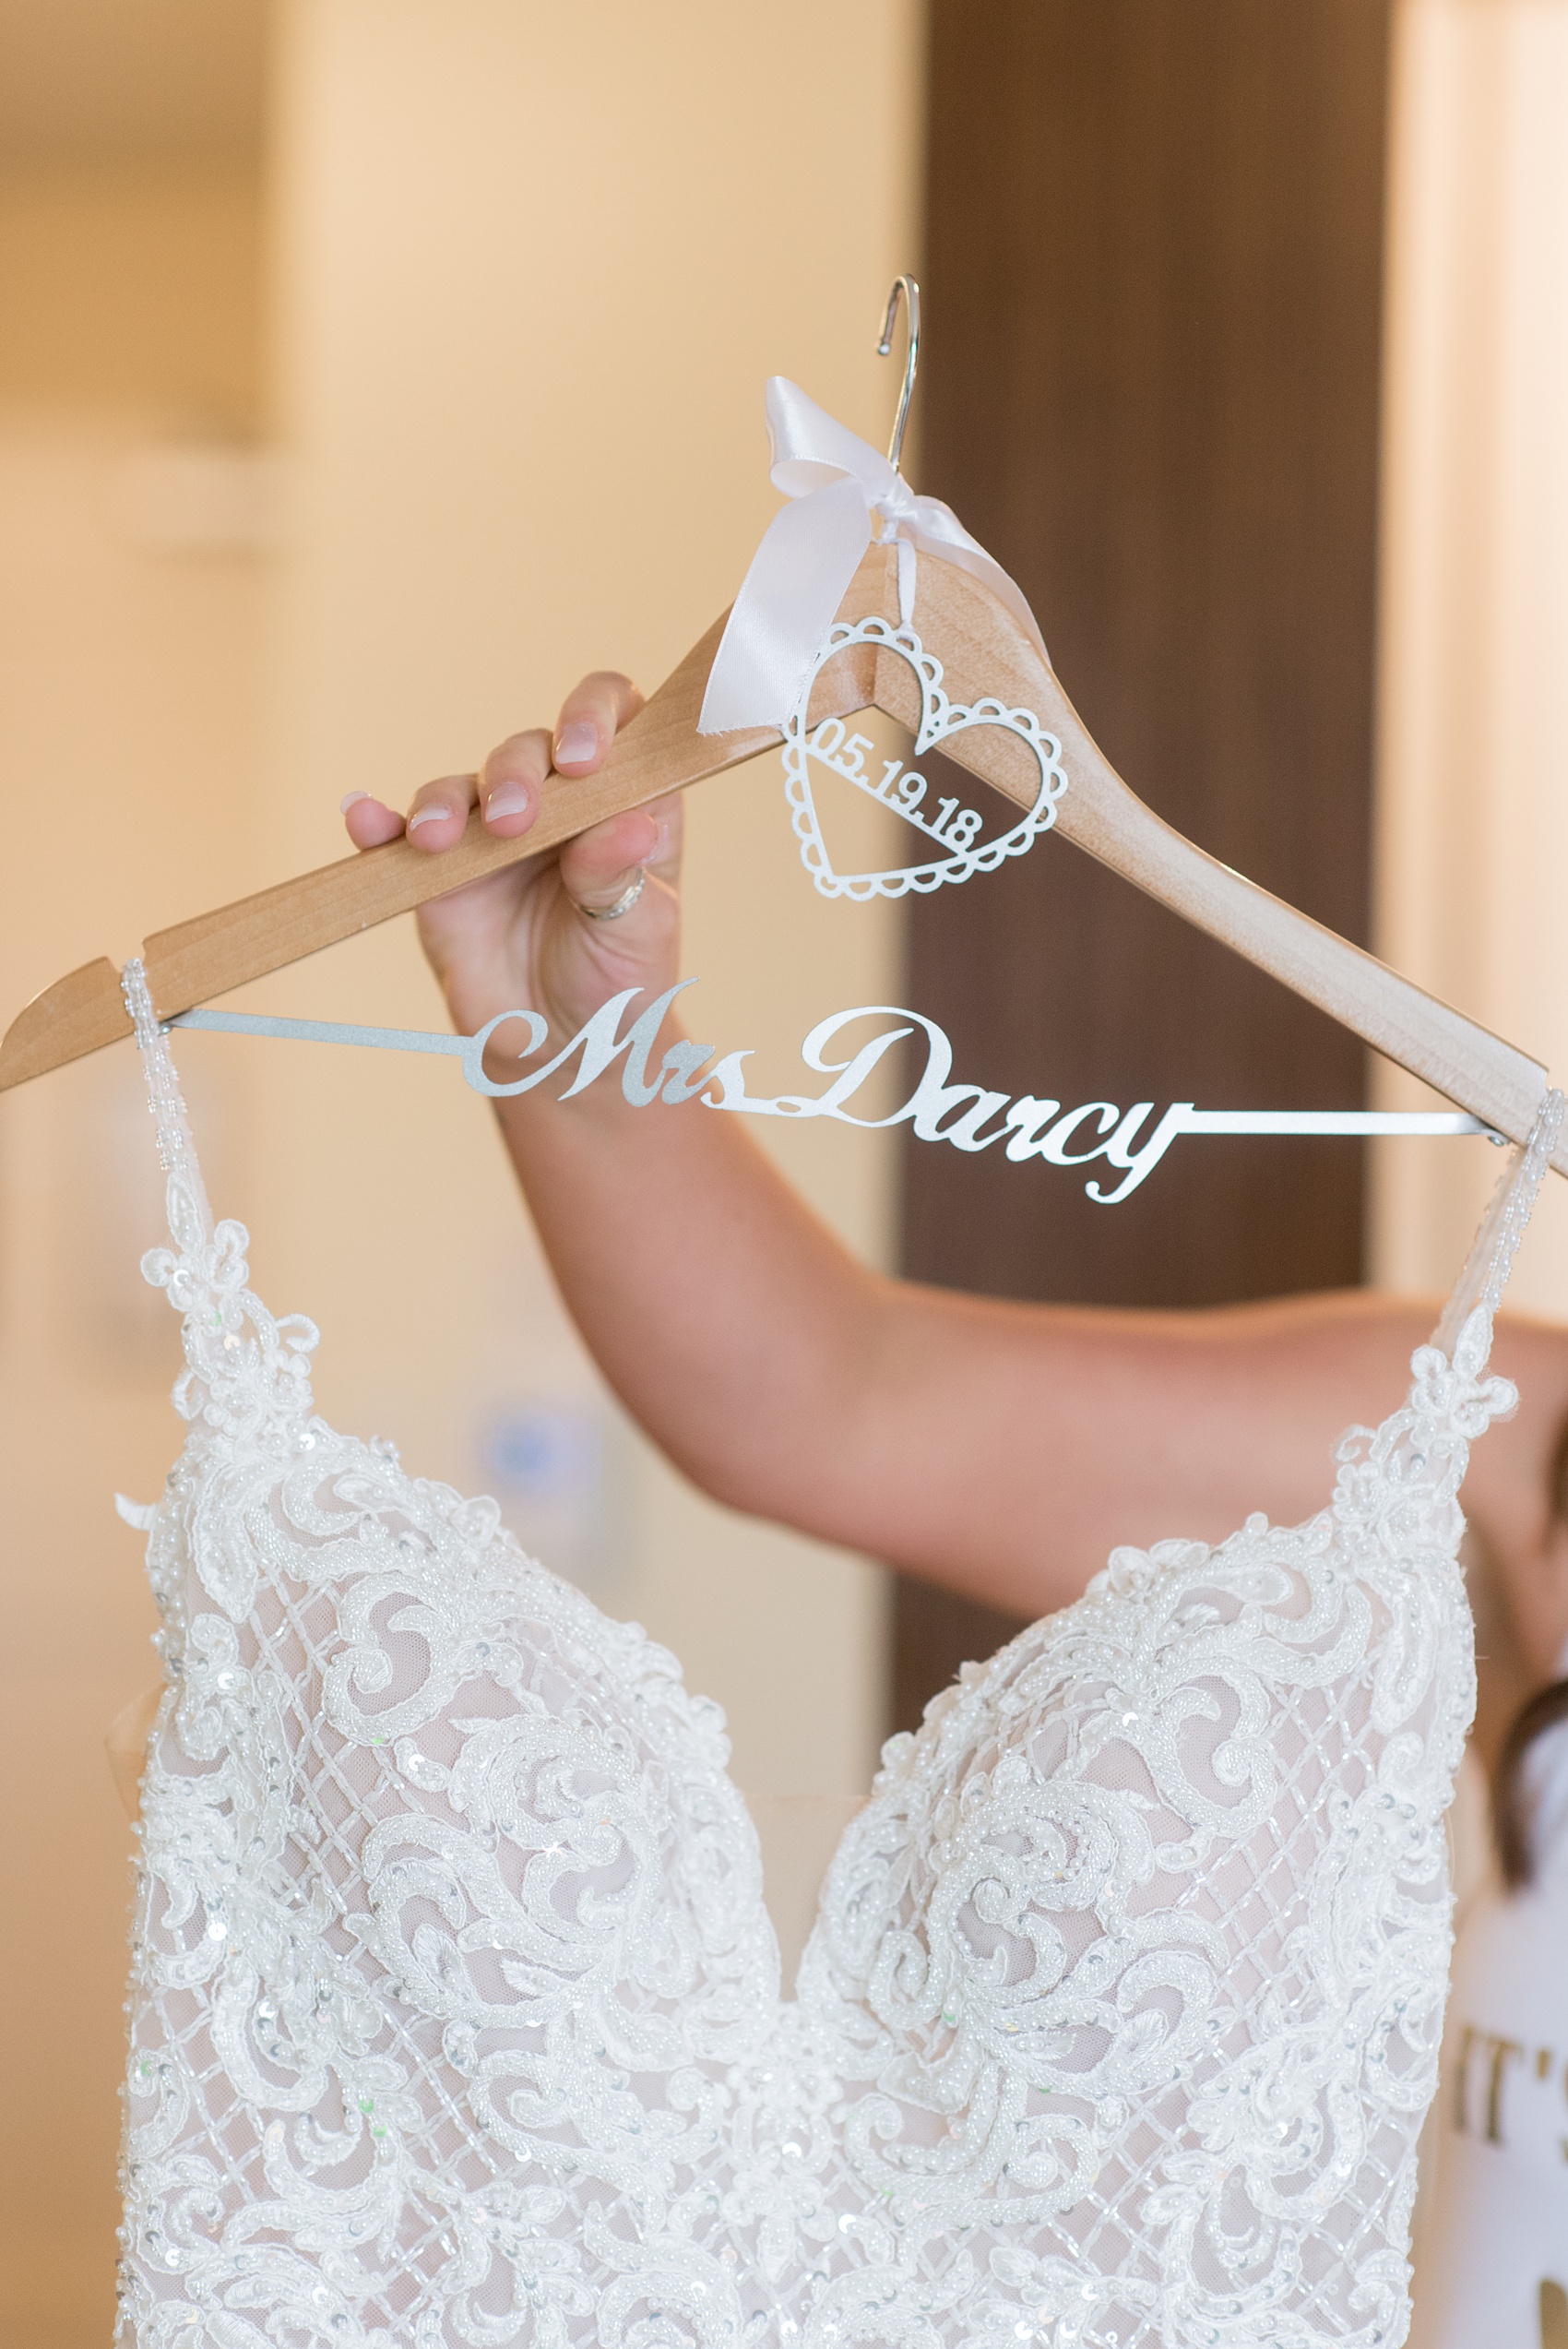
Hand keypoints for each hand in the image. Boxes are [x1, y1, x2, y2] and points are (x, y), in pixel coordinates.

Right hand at [342, 671, 680, 1051]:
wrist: (562, 1050)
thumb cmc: (618, 981)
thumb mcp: (639, 935)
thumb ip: (623, 876)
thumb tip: (631, 825)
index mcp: (622, 800)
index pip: (615, 719)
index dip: (595, 716)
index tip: (582, 757)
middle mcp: (556, 803)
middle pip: (529, 749)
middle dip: (516, 773)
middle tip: (512, 819)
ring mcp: (492, 835)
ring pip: (461, 788)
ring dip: (445, 802)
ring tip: (439, 839)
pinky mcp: (438, 874)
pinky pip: (399, 835)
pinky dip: (378, 824)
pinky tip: (365, 820)